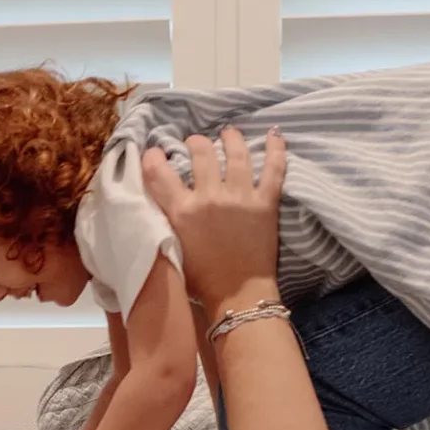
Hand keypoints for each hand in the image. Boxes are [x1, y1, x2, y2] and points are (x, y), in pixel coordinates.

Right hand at [142, 126, 286, 319]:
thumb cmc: (200, 282)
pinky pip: (274, 169)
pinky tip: (275, 134)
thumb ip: (165, 223)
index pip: (160, 173)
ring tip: (228, 133)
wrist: (238, 296)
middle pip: (201, 154)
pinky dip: (275, 149)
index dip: (154, 157)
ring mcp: (240, 197)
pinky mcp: (266, 203)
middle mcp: (210, 197)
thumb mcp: (171, 250)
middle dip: (195, 143)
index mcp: (182, 211)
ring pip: (236, 154)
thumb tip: (161, 202)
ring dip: (230, 139)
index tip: (155, 152)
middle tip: (194, 143)